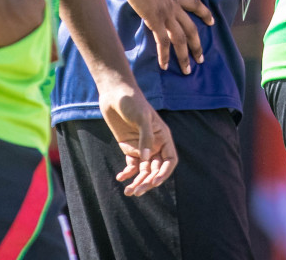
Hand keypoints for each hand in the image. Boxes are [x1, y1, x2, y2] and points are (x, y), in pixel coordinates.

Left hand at [97, 78, 177, 196]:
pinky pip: (131, 165)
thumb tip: (145, 160)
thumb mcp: (142, 117)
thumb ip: (145, 138)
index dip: (164, 172)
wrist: (116, 94)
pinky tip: (120, 178)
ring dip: (137, 181)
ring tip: (128, 192)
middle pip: (155, 169)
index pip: (170, 160)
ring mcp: (142, 147)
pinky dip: (127, 173)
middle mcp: (155, 144)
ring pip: (143, 170)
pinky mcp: (129, 148)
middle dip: (148, 181)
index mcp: (163, 137)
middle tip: (138, 191)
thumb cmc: (132, 101)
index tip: (154, 182)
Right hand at [100, 0, 213, 74]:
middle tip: (200, 59)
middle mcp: (174, 6)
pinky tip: (164, 66)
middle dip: (197, 45)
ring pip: (181, 38)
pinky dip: (164, 55)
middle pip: (191, 28)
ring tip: (187, 70)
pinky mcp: (156, 20)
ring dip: (185, 55)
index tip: (211, 21)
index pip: (194, 4)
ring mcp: (166, 14)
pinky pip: (163, 41)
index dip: (204, 13)